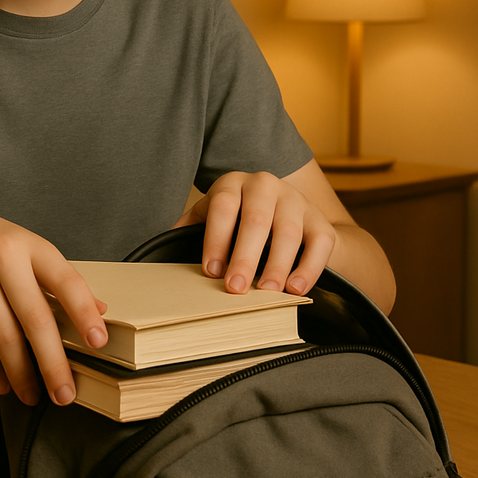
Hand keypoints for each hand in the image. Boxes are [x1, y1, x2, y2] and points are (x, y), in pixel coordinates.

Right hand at [0, 203, 106, 406]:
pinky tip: (2, 384)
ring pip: (3, 336)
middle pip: (35, 318)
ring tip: (33, 396)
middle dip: (52, 362)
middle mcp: (2, 258)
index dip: (84, 313)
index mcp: (30, 245)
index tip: (99, 343)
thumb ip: (57, 277)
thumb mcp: (24, 247)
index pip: (65, 281)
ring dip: (20, 373)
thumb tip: (100, 309)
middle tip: (65, 394)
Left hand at [173, 170, 336, 295]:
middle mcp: (266, 186)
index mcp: (234, 184)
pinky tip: (296, 288)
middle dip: (245, 256)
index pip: (224, 206)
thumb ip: (190, 227)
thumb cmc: (240, 218)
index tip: (210, 271)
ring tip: (266, 293)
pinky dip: (309, 267)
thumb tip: (157, 248)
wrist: (290, 213)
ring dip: (277, 265)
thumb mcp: (213, 215)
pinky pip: (320, 243)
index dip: (217, 238)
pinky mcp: (321, 221)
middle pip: (257, 220)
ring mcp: (296, 201)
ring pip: (288, 232)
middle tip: (235, 288)